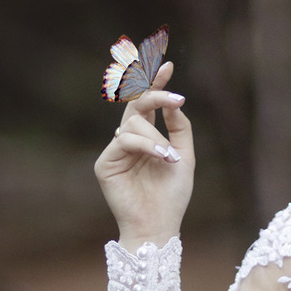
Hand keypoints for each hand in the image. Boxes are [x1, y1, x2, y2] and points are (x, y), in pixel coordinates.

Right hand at [94, 61, 193, 245]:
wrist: (159, 225)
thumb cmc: (172, 196)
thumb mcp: (185, 156)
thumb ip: (179, 127)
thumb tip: (173, 101)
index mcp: (148, 138)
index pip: (149, 105)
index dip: (156, 83)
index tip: (167, 64)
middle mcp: (130, 141)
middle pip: (137, 105)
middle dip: (155, 95)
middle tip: (175, 98)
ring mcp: (116, 151)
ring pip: (133, 123)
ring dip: (156, 137)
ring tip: (171, 157)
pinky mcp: (105, 163)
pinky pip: (124, 139)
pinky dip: (146, 145)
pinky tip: (162, 157)